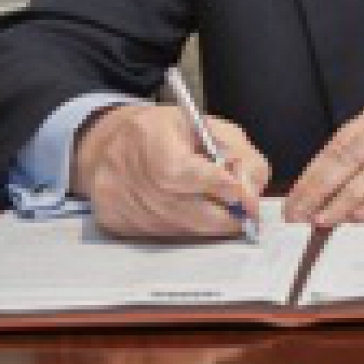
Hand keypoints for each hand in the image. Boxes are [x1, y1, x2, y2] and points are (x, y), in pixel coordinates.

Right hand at [73, 103, 269, 239]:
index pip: (182, 172)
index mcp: (150, 135)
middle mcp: (125, 169)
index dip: (219, 189)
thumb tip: (252, 191)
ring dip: (204, 225)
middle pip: (181, 209)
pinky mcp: (112, 220)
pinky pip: (158, 236)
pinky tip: (187, 213)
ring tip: (217, 210)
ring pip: (174, 228)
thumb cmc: (168, 133)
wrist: (112, 143)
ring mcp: (114, 199)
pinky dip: (182, 229)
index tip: (248, 201)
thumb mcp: (211, 128)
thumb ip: (240, 154)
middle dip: (223, 218)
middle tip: (245, 217)